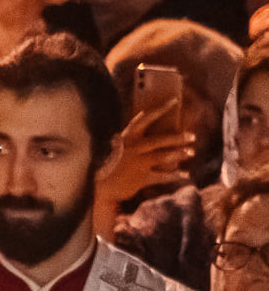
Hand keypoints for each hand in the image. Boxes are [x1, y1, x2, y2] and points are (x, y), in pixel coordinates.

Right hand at [100, 101, 196, 232]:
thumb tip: (137, 131)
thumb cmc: (106, 167)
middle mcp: (133, 149)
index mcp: (125, 139)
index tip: (175, 101)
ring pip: (163, 156)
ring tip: (190, 153)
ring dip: (179, 154)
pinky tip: (185, 175)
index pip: (144, 119)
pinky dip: (175, 176)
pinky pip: (162, 176)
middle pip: (159, 140)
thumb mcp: (115, 150)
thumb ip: (127, 141)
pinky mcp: (141, 178)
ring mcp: (137, 164)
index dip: (160, 109)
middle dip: (177, 138)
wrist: (98, 189)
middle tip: (192, 137)